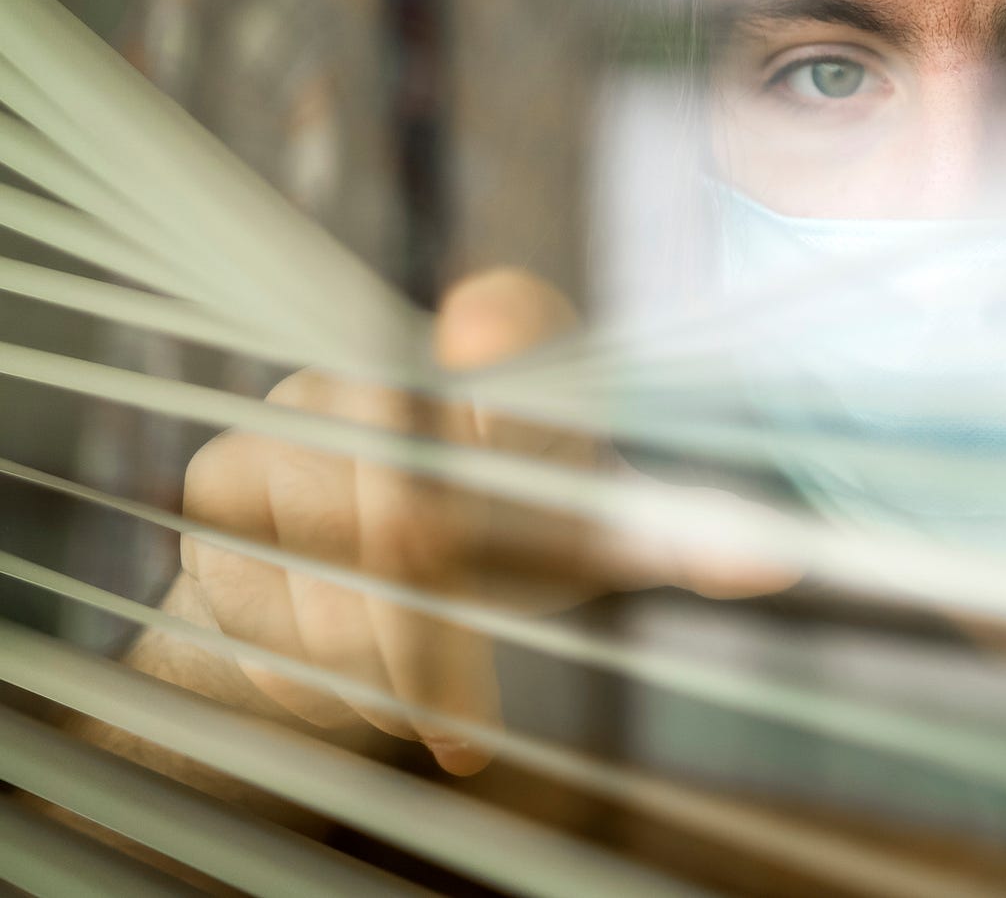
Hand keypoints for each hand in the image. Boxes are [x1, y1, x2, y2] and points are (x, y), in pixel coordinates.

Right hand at [175, 268, 797, 772]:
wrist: (333, 614)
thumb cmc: (492, 558)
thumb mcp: (583, 545)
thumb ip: (673, 542)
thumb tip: (777, 560)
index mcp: (500, 375)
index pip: (517, 316)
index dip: (505, 324)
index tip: (483, 328)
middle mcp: (397, 376)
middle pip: (410, 484)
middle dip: (434, 603)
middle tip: (456, 697)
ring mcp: (297, 419)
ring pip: (343, 561)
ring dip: (389, 659)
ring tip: (427, 691)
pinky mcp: (220, 486)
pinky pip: (272, 599)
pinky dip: (323, 671)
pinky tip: (350, 676)